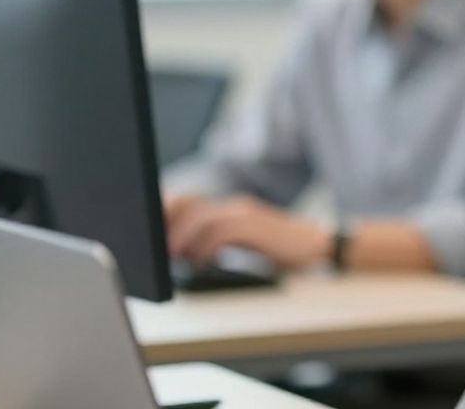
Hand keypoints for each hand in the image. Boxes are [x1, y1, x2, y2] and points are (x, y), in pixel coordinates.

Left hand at [165, 195, 330, 270]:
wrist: (317, 246)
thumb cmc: (279, 250)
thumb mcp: (242, 242)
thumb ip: (213, 241)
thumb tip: (176, 252)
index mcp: (228, 208)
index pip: (187, 201)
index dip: (165, 213)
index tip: (148, 232)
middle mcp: (234, 206)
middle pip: (188, 203)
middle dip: (166, 223)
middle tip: (154, 246)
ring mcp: (245, 213)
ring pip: (200, 218)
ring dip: (182, 239)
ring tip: (174, 257)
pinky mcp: (255, 226)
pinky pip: (221, 232)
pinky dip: (206, 248)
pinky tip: (202, 263)